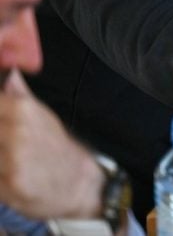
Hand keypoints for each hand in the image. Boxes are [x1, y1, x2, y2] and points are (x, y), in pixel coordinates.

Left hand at [0, 70, 105, 219]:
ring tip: (7, 158)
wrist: (79, 183)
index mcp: (22, 110)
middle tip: (5, 142)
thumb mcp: (43, 116)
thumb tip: (11, 73)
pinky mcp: (10, 186)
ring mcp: (13, 160)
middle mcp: (17, 132)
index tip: (1, 124)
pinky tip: (7, 175)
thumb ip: (19, 95)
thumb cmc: (56, 147)